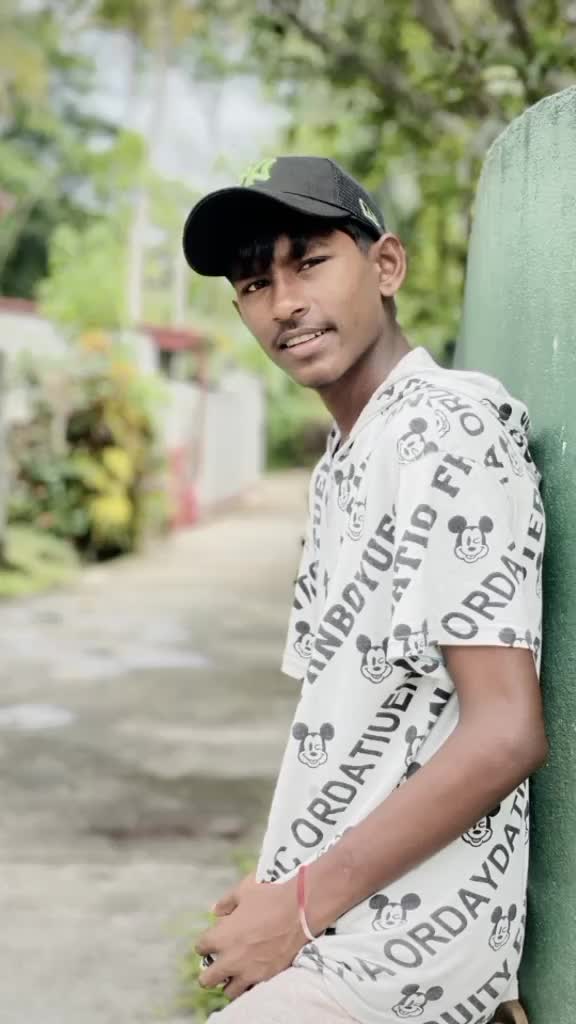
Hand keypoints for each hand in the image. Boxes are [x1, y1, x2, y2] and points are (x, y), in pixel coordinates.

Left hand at [196, 874, 307, 1000]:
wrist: (299, 912)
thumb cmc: (269, 897)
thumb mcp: (244, 891)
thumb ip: (226, 902)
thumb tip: (215, 910)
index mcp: (221, 936)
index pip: (201, 947)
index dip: (204, 943)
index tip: (210, 941)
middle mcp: (231, 959)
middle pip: (207, 979)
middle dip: (208, 973)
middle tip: (215, 965)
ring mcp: (248, 971)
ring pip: (228, 991)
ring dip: (228, 982)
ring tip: (234, 973)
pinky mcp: (265, 977)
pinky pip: (250, 989)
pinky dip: (248, 984)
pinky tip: (252, 973)